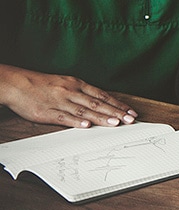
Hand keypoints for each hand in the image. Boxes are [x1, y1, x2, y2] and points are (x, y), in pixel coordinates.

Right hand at [0, 64, 136, 127]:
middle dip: (115, 112)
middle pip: (97, 104)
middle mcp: (71, 92)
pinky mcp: (48, 113)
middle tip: (130, 119)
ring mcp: (60, 102)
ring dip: (101, 118)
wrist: (18, 84)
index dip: (118, 104)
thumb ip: (82, 93)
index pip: (102, 95)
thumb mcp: (66, 83)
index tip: (130, 111)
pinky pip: (64, 118)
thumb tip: (100, 103)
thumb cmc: (42, 84)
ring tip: (115, 123)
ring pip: (84, 111)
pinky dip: (76, 122)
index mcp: (77, 84)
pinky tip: (86, 126)